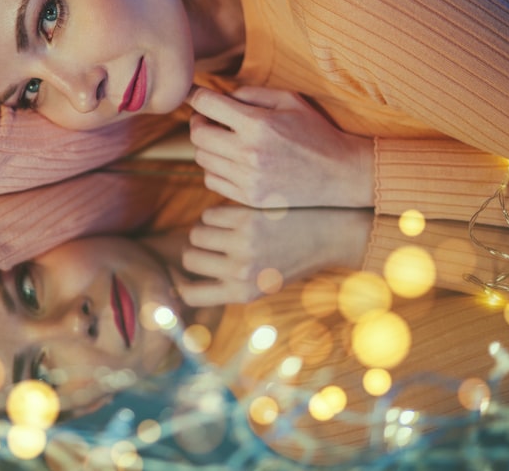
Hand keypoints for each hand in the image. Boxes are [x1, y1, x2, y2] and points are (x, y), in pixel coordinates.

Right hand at [172, 204, 372, 306]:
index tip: (185, 274)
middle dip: (196, 249)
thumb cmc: (290, 261)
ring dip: (206, 229)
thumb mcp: (261, 285)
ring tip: (227, 229)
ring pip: (196, 233)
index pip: (190, 294)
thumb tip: (179, 284)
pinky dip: (217, 214)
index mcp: (242, 293)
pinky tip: (236, 216)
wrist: (328, 236)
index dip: (182, 284)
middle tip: (214, 244)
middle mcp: (240, 271)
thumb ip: (226, 286)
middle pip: (190, 257)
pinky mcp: (245, 218)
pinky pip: (210, 214)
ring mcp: (242, 244)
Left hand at [187, 86, 374, 208]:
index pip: (207, 104)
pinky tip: (230, 161)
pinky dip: (214, 169)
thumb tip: (219, 96)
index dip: (195, 95)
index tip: (193, 94)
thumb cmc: (315, 132)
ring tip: (223, 140)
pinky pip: (211, 180)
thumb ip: (251, 93)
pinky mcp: (249, 198)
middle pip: (198, 134)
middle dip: (199, 121)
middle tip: (208, 118)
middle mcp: (249, 153)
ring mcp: (248, 179)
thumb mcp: (289, 100)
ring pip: (202, 158)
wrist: (341, 174)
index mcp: (258, 124)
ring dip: (207, 146)